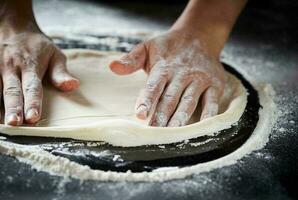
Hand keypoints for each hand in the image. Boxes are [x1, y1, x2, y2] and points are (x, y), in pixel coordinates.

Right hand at [0, 23, 78, 125]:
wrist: (13, 26)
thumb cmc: (37, 45)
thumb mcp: (54, 54)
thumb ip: (61, 72)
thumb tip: (73, 85)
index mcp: (30, 66)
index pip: (32, 87)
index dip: (33, 103)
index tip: (33, 117)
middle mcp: (11, 67)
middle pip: (11, 91)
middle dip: (13, 108)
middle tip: (14, 123)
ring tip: (1, 123)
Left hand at [109, 31, 224, 126]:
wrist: (199, 36)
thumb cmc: (169, 47)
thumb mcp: (147, 48)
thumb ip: (131, 60)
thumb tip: (112, 66)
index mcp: (164, 67)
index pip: (154, 86)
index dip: (147, 100)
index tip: (139, 114)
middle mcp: (182, 74)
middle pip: (171, 98)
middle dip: (162, 116)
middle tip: (154, 133)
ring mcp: (200, 80)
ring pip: (189, 101)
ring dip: (181, 118)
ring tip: (173, 133)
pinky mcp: (215, 84)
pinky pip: (212, 102)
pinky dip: (209, 115)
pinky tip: (203, 128)